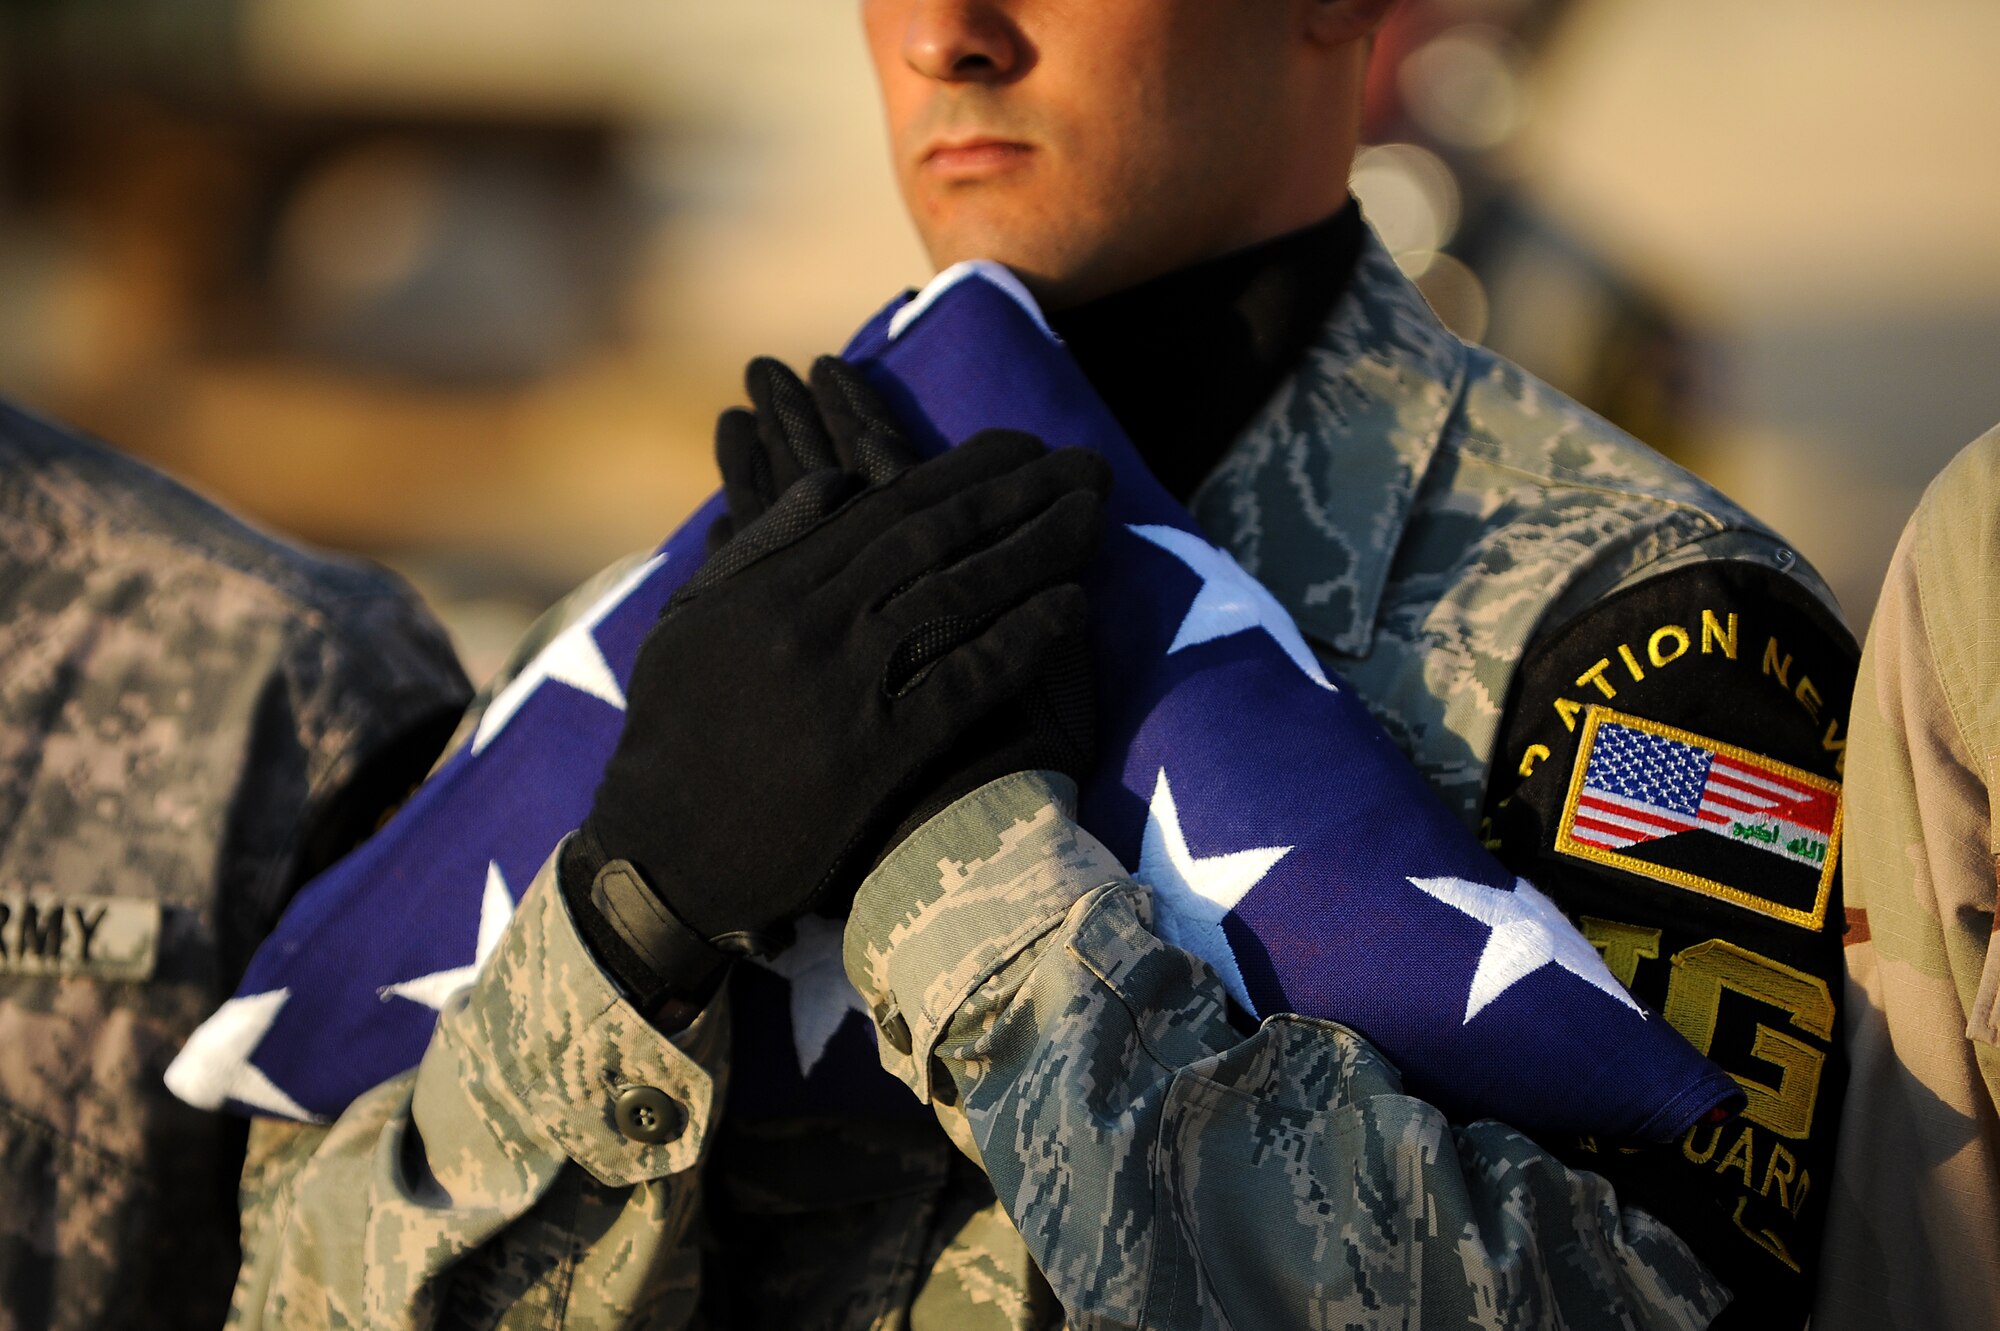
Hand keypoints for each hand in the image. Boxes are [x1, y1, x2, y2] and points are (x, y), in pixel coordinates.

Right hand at [568, 361, 1109, 1005]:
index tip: (1020, 446)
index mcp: (771, 586)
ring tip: (1093, 516)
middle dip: (1017, 493)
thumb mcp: (695, 620)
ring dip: (1036, 549)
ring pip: (958, 595)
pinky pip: (965, 681)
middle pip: (934, 538)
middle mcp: (812, 624)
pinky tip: (1073, 607)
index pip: (883, 507)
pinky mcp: (876, 754)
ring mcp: (846, 687)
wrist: (662, 852)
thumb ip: (763, 545)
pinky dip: (1024, 639)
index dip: (963, 472)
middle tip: (1082, 464)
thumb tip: (838, 478)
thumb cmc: (676, 734)